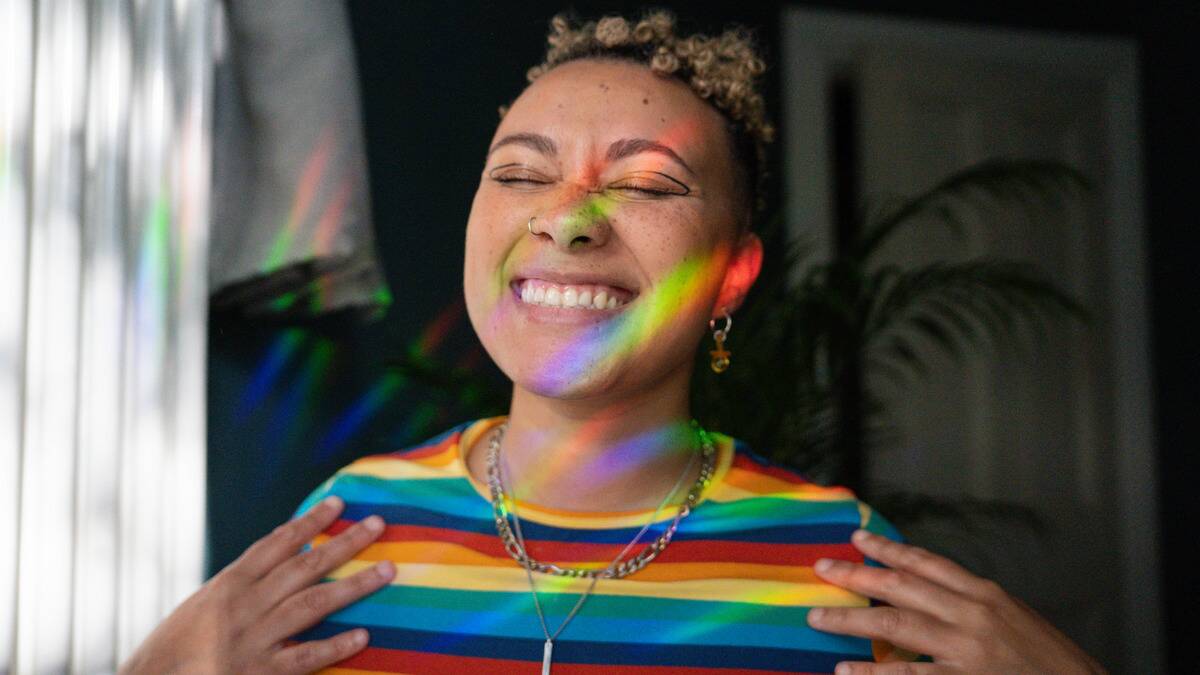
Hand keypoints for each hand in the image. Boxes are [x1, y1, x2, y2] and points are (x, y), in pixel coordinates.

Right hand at [118, 495, 394, 673]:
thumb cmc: (175, 649)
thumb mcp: (202, 606)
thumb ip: (243, 585)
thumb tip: (284, 558)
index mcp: (228, 585)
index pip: (276, 545)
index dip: (309, 522)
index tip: (339, 504)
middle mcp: (244, 606)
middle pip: (304, 567)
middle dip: (344, 543)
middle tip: (378, 525)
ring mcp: (253, 640)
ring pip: (313, 604)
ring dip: (353, 586)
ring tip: (387, 571)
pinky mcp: (259, 674)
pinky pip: (304, 658)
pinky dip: (334, 647)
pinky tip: (362, 636)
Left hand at [806, 528, 1106, 674]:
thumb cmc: (1051, 663)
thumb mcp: (1015, 621)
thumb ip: (974, 606)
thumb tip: (930, 593)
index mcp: (986, 595)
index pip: (927, 562)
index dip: (888, 548)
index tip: (857, 538)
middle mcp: (972, 615)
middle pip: (901, 587)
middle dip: (857, 575)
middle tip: (821, 568)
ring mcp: (966, 651)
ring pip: (895, 626)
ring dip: (851, 620)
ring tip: (816, 618)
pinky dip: (872, 672)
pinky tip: (845, 671)